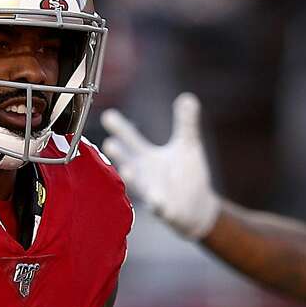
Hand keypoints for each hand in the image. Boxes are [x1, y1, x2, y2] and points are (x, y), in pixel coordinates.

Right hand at [101, 93, 220, 238]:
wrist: (197, 208)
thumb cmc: (188, 175)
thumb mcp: (188, 146)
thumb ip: (185, 123)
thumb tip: (187, 97)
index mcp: (146, 158)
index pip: (131, 140)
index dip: (120, 128)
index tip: (108, 115)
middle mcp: (144, 175)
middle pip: (128, 162)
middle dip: (118, 155)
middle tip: (109, 144)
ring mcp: (152, 192)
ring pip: (138, 187)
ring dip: (132, 179)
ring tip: (128, 171)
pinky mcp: (165, 209)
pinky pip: (159, 208)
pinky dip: (158, 205)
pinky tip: (158, 202)